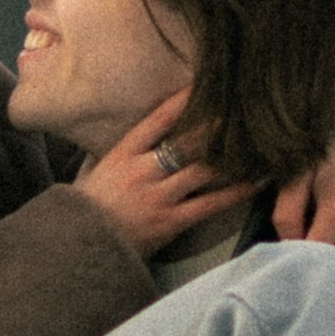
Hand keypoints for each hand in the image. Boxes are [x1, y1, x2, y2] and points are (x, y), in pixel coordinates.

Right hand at [72, 90, 255, 260]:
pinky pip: (210, 204)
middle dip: (218, 125)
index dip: (183, 100)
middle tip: (245, 110)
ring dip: (233, 156)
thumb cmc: (83, 212)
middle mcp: (143, 171)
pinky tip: (256, 183)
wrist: (75, 249)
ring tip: (259, 143)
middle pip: (188, 141)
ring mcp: (158, 197)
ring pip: (204, 170)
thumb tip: (122, 139)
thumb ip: (111, 155)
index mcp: (122, 154)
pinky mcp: (170, 222)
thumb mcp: (90, 173)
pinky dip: (235, 193)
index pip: (158, 119)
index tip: (203, 86)